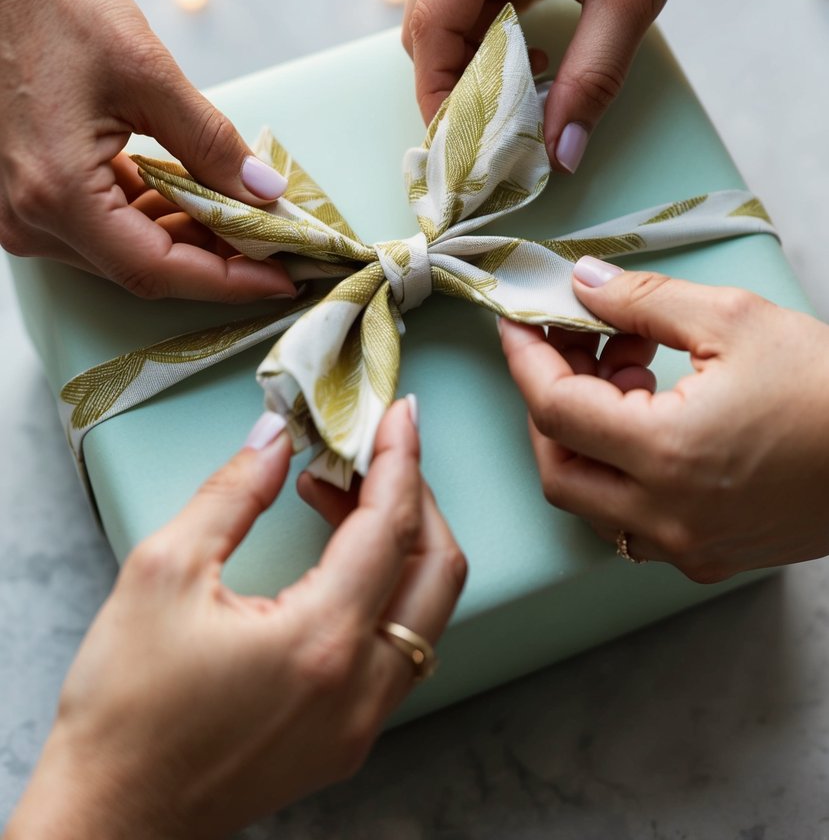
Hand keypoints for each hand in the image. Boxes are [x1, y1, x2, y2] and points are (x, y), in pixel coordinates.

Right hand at [0, 0, 292, 301]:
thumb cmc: (60, 10)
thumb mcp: (150, 75)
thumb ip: (212, 143)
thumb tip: (266, 193)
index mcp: (57, 194)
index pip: (157, 269)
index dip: (227, 280)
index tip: (284, 279)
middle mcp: (29, 218)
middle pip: (142, 267)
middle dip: (217, 259)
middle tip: (280, 246)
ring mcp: (22, 210)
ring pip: (125, 249)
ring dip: (190, 237)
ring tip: (251, 218)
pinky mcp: (28, 194)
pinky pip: (102, 224)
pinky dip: (155, 215)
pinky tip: (200, 197)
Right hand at [7, 399, 465, 837]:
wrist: (111, 817)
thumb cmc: (125, 710)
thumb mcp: (163, 573)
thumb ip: (232, 494)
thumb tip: (274, 438)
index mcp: (320, 642)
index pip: (390, 527)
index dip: (400, 458)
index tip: (400, 412)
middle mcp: (360, 689)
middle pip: (437, 569)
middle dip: (415, 496)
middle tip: (371, 452)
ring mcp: (360, 723)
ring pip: (426, 613)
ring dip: (399, 545)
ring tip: (336, 498)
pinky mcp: (346, 740)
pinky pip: (398, 650)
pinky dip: (383, 592)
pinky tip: (333, 563)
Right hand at [402, 0, 712, 170]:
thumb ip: (593, 77)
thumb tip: (562, 154)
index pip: (431, 26)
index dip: (439, 93)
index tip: (462, 147)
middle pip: (427, 27)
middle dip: (455, 86)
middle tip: (495, 136)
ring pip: (444, 21)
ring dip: (474, 67)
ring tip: (522, 100)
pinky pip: (469, 6)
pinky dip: (490, 44)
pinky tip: (529, 62)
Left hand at [498, 257, 828, 581]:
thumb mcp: (733, 320)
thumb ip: (641, 300)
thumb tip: (581, 283)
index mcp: (666, 456)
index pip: (553, 410)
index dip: (526, 358)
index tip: (519, 322)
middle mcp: (668, 517)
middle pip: (558, 466)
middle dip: (551, 400)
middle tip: (577, 344)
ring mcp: (690, 547)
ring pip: (592, 499)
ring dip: (589, 433)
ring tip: (635, 368)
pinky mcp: (713, 555)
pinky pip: (635, 519)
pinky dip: (625, 467)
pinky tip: (660, 413)